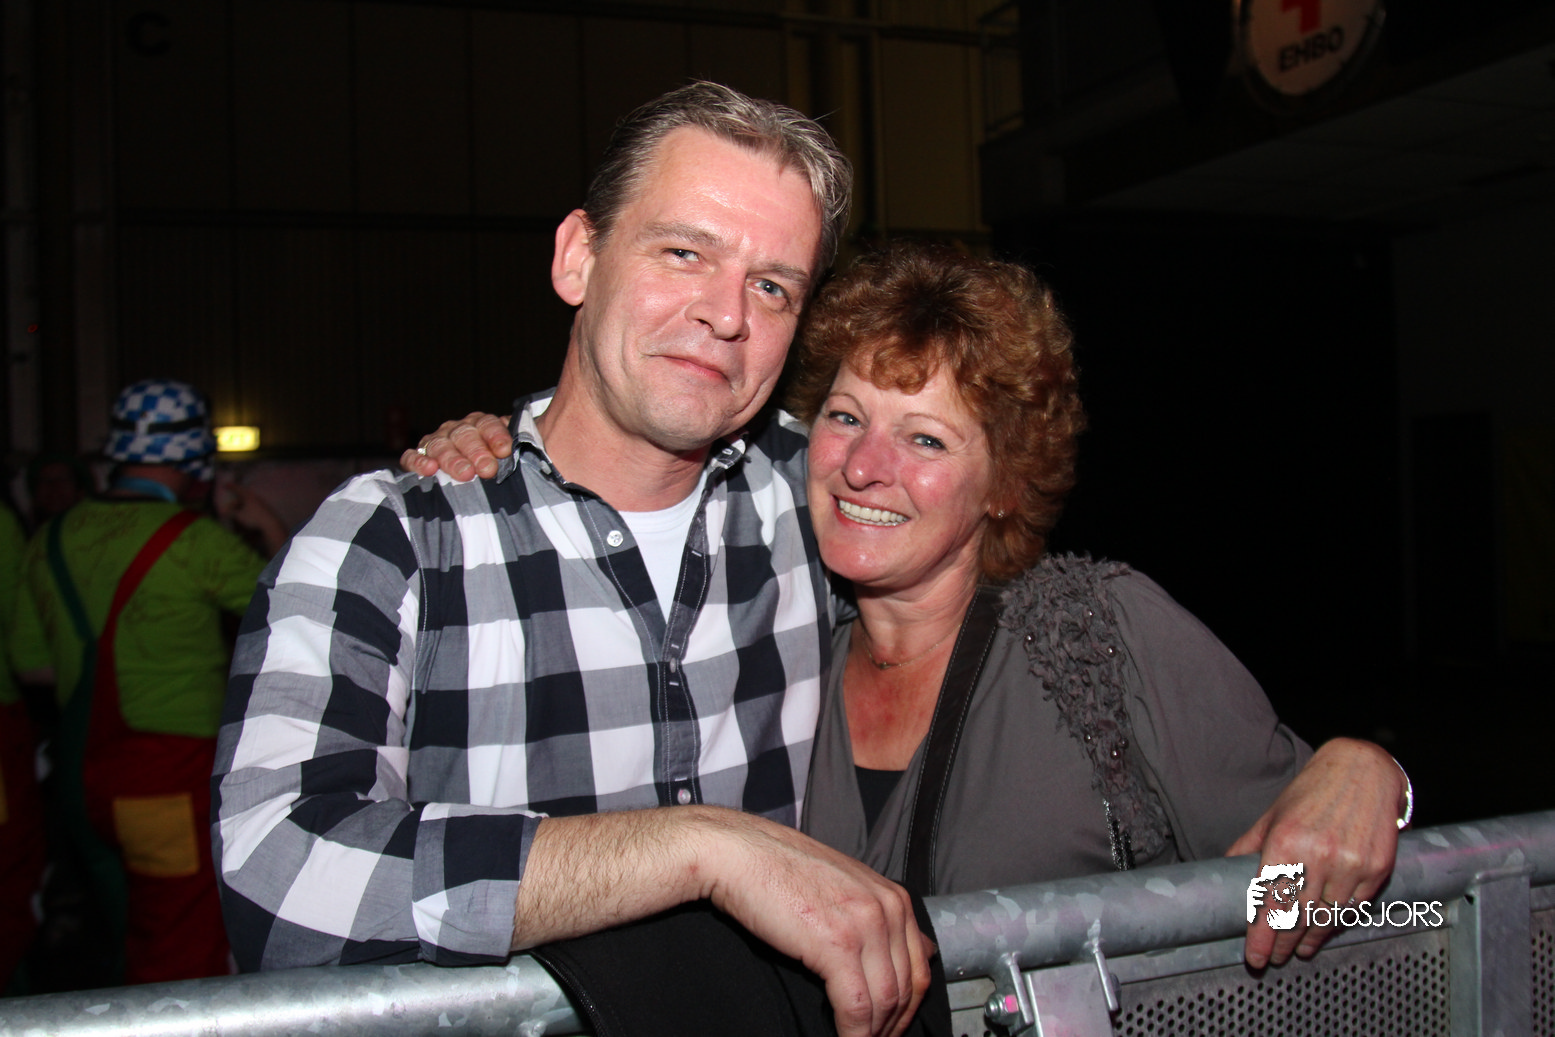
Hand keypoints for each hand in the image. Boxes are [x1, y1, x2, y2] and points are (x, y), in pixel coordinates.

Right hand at [216, 482, 287, 556]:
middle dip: (235, 502)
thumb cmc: (253, 518)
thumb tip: (224, 511)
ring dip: (241, 506)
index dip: (231, 487)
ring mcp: (261, 503)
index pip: (238, 489)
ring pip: (248, 502)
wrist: (270, 524)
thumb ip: (231, 513)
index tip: (225, 484)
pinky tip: (246, 516)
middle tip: (230, 507)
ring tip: (237, 513)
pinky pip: (253, 507)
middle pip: (243, 497)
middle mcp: (255, 497)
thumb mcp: (239, 516)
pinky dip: (247, 509)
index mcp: (248, 496)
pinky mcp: (265, 509)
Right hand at [400, 412, 511, 481]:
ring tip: (464, 474)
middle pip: (464, 435)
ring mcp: (437, 442)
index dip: (495, 435)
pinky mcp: (418, 457)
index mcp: (481, 425)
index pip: (487, 424)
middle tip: (487, 469)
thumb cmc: (495, 467)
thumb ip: (521, 451)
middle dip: (476, 451)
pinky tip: (429, 470)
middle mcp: (457, 429)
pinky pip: (413, 456)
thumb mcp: (509, 457)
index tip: (505, 451)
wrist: (473, 476)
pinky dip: (418, 462)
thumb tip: (541, 454)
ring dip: (452, 459)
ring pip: (440, 445)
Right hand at [697, 810, 934, 1036]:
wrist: (740, 854)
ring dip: (872, 1033)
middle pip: (907, 988)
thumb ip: (881, 916)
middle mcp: (887, 909)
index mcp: (892, 897)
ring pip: (885, 1002)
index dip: (907, 1008)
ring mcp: (865, 926)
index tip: (889, 1026)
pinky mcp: (837, 944)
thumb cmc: (782, 871)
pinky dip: (853, 1034)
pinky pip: (857, 1007)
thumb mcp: (845, 885)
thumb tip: (922, 949)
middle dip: (892, 1025)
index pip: (919, 967)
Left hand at [1229, 738, 1404, 967]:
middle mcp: (1319, 855)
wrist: (1363, 769)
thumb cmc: (1312, 791)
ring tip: (1298, 949)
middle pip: (1297, 916)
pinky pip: (1354, 908)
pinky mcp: (1377, 869)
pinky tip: (1325, 930)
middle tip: (1273, 958)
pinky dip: (1337, 923)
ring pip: (1327, 917)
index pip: (1269, 901)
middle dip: (1282, 942)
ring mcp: (1351, 864)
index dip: (1261, 935)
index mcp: (1286, 842)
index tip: (1255, 957)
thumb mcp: (1273, 815)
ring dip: (1310, 938)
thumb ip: (1249, 846)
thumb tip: (1224, 871)